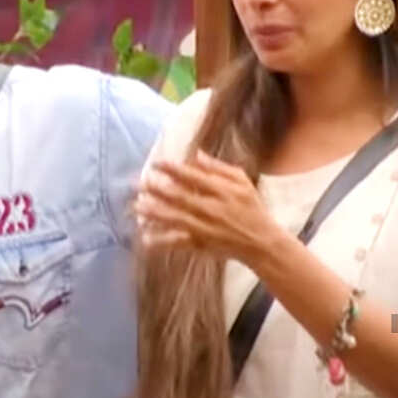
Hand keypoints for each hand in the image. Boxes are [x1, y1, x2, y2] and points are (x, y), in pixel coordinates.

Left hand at [134, 150, 273, 260]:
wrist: (261, 242)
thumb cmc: (251, 208)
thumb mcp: (241, 181)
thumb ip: (218, 168)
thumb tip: (196, 154)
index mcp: (222, 191)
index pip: (192, 177)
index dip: (172, 169)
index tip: (155, 163)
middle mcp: (211, 208)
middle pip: (178, 197)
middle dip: (156, 189)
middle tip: (137, 183)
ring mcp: (204, 228)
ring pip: (174, 219)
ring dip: (153, 213)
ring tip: (136, 206)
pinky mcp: (200, 244)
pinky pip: (177, 242)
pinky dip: (161, 241)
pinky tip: (145, 237)